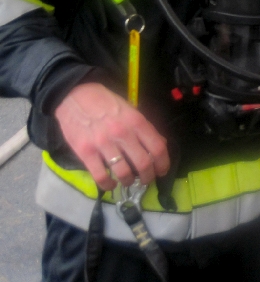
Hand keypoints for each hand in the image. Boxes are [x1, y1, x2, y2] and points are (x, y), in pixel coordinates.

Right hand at [53, 82, 169, 191]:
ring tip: (128, 181)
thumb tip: (160, 144)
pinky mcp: (85, 152)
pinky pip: (100, 176)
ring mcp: (103, 144)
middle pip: (143, 163)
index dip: (163, 163)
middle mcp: (123, 133)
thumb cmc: (106, 103)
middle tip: (146, 180)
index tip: (162, 171)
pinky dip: (108, 185)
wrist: (75, 96)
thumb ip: (144, 127)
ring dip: (129, 181)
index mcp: (137, 121)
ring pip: (123, 172)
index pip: (157, 148)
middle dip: (148, 176)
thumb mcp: (131, 110)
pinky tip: (111, 185)